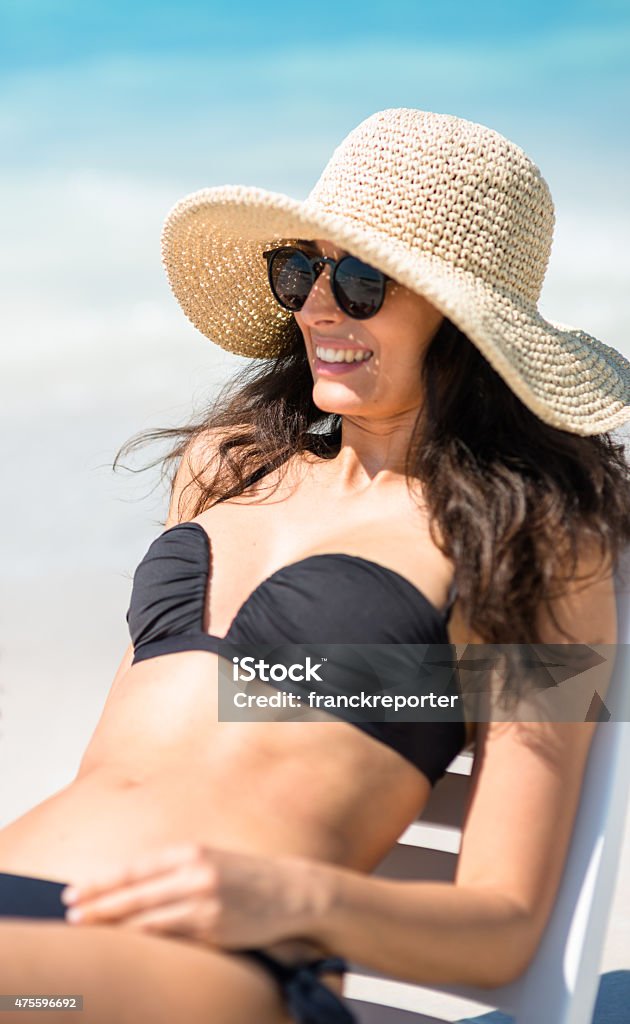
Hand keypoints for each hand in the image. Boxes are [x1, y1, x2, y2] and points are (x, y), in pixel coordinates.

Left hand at [60, 842, 327, 949]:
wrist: (291, 891)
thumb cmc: (246, 878)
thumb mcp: (209, 860)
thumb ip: (175, 870)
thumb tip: (133, 885)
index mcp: (191, 852)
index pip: (135, 868)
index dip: (102, 882)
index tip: (74, 891)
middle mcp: (194, 873)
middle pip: (134, 891)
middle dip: (98, 903)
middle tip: (69, 911)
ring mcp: (204, 901)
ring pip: (146, 915)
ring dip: (113, 923)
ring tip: (86, 928)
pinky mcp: (213, 927)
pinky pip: (170, 935)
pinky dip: (143, 938)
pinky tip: (125, 941)